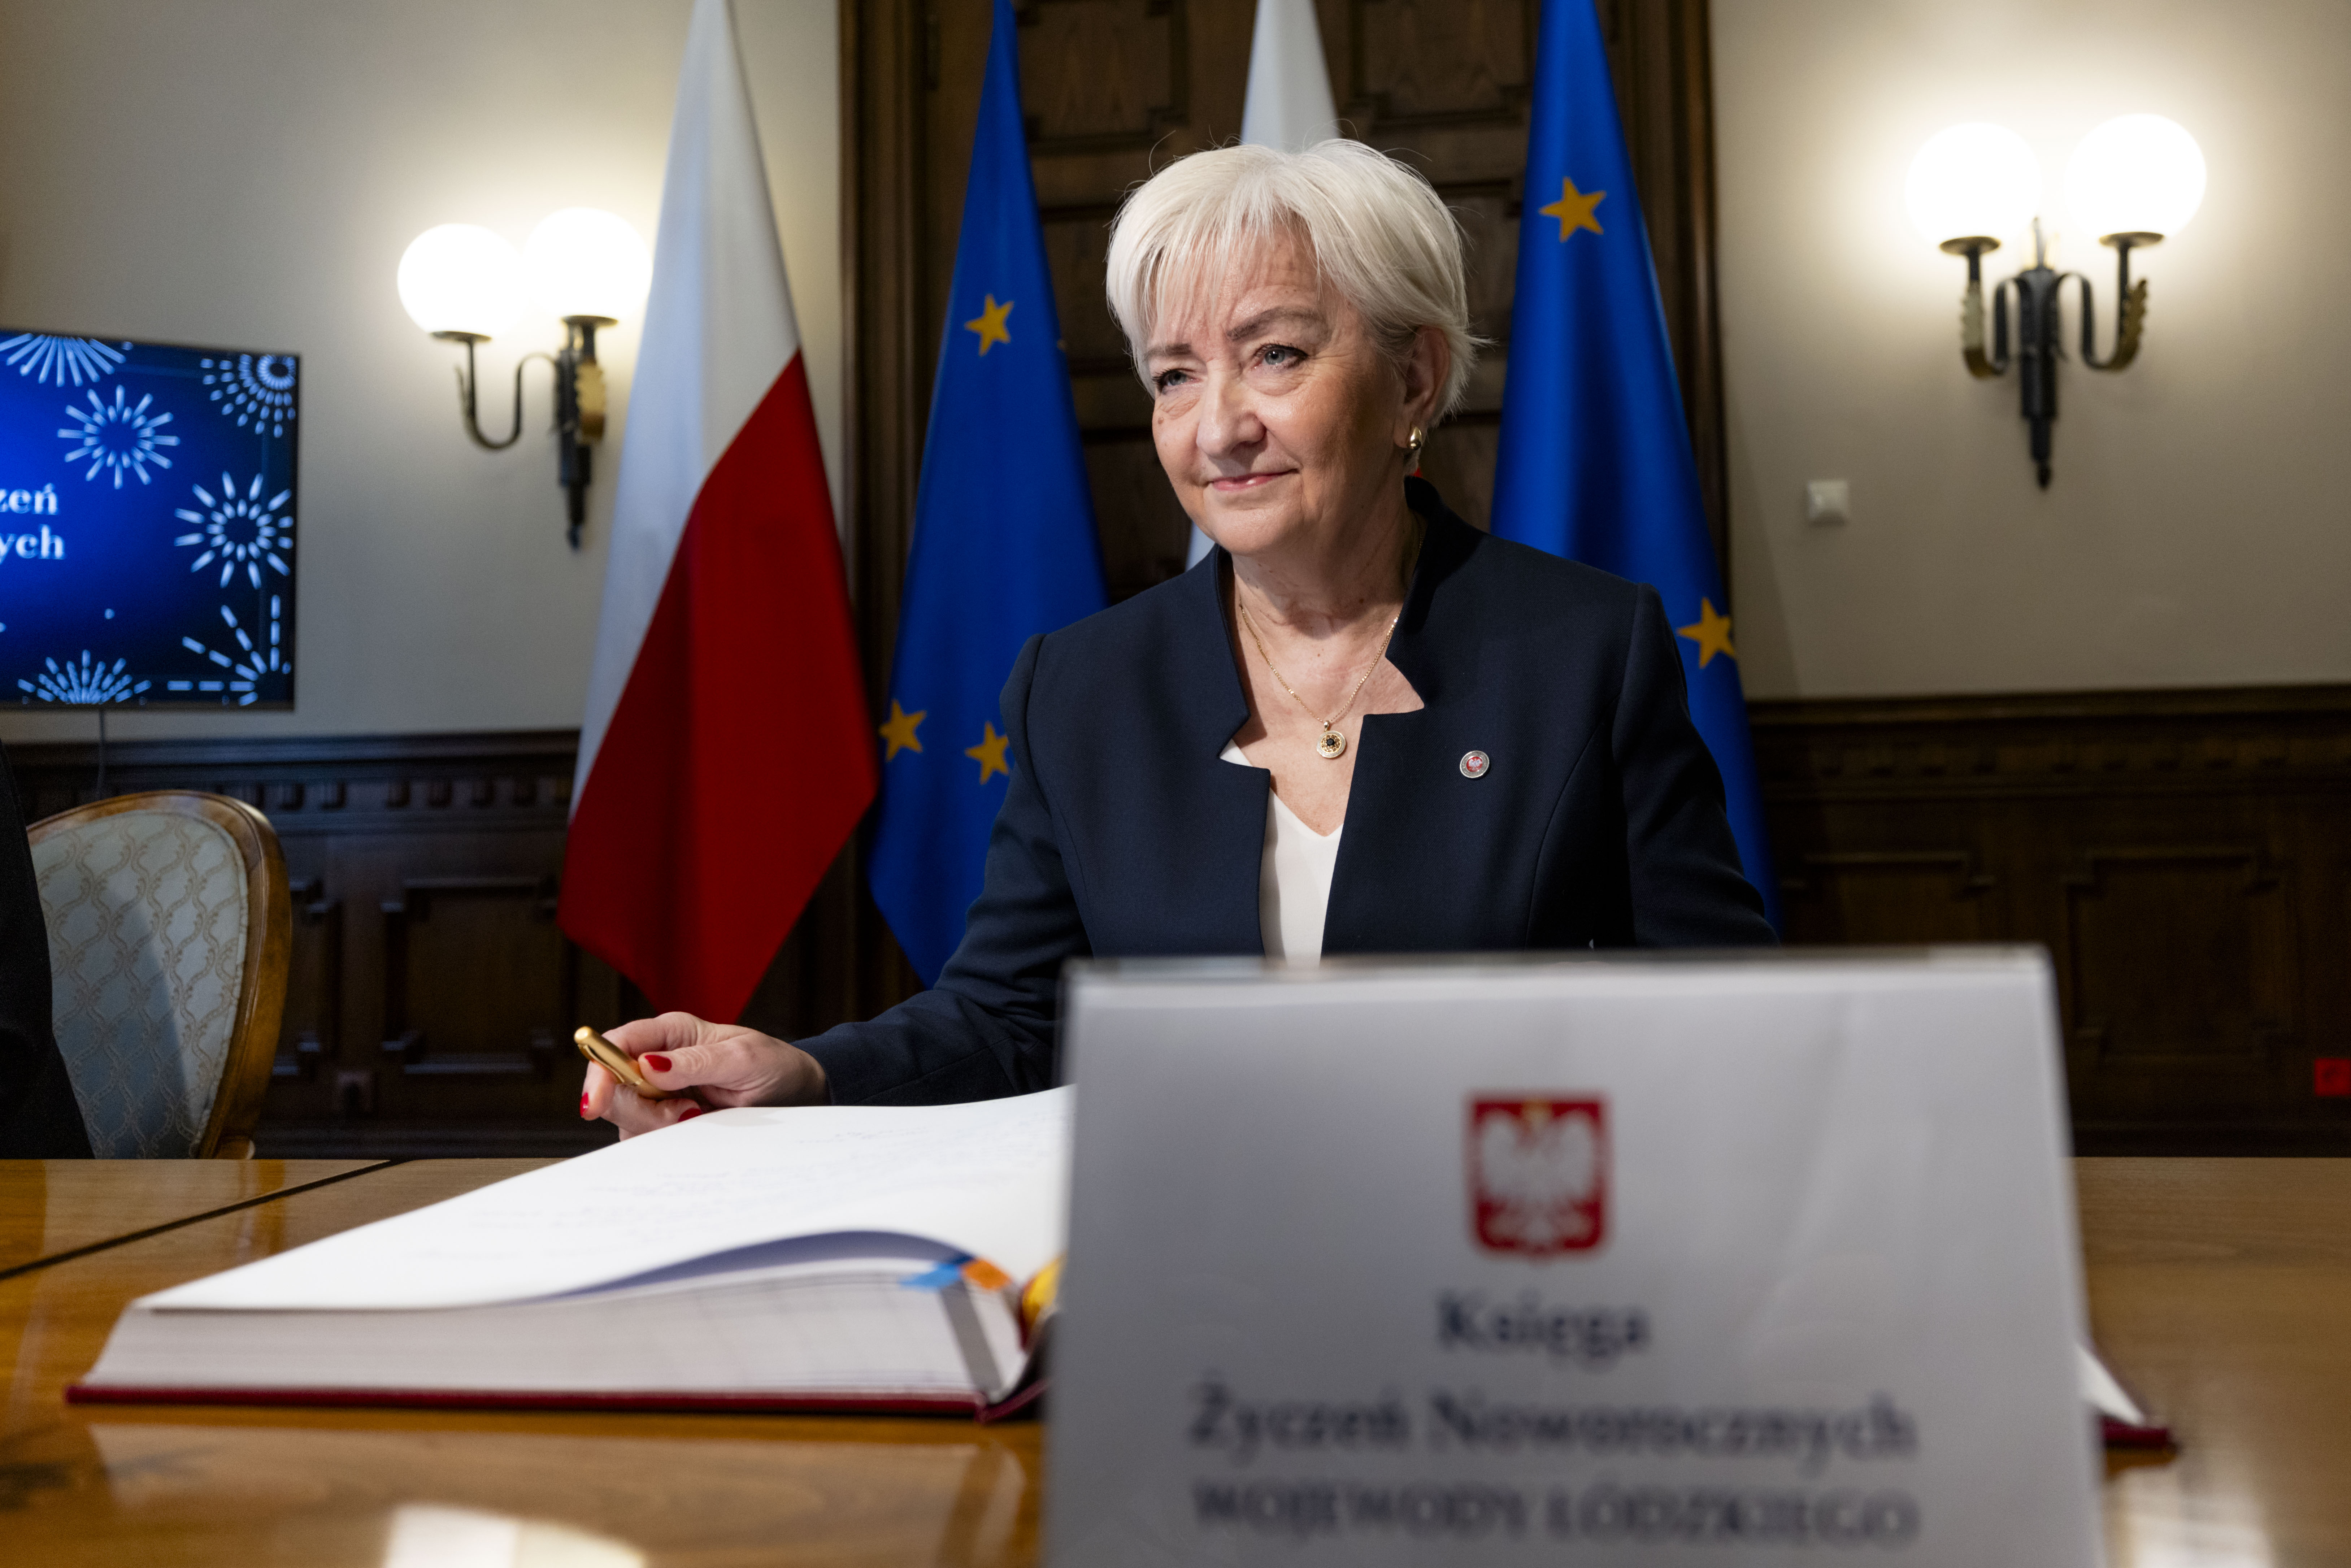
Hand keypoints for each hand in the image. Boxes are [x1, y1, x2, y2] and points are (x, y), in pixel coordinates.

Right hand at [580, 1011, 828, 1138]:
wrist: (796, 1093)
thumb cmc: (772, 1065)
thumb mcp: (742, 1059)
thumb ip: (695, 1062)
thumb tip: (647, 1066)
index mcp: (671, 1033)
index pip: (617, 1044)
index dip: (599, 1072)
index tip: (596, 1103)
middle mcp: (657, 1060)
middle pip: (613, 1087)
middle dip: (639, 1109)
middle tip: (685, 1113)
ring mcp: (659, 1092)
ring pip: (626, 1116)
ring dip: (657, 1126)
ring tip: (700, 1116)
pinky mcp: (666, 1120)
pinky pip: (644, 1137)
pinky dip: (664, 1142)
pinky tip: (695, 1128)